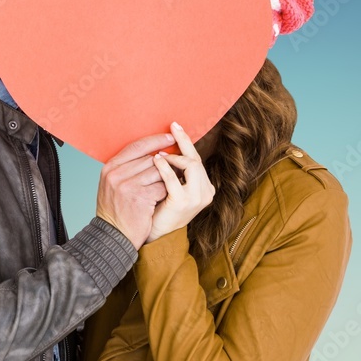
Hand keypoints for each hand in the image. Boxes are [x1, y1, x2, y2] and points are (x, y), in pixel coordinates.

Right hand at [96, 132, 174, 248]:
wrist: (112, 237)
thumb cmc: (115, 211)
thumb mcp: (112, 185)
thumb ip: (127, 168)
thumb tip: (152, 153)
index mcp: (109, 167)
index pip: (136, 146)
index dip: (155, 140)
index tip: (169, 138)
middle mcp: (116, 174)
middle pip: (150, 159)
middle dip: (165, 163)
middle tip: (176, 167)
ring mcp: (127, 186)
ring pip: (158, 172)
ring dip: (167, 179)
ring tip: (171, 185)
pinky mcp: (140, 198)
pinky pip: (162, 187)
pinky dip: (167, 192)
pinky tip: (165, 198)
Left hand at [147, 122, 215, 242]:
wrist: (154, 234)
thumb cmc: (160, 209)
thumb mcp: (172, 187)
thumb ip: (175, 171)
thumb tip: (166, 144)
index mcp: (205, 188)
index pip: (197, 160)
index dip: (187, 143)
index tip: (175, 128)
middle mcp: (206, 192)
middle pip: (197, 159)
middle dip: (184, 141)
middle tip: (173, 126)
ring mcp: (197, 198)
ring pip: (192, 166)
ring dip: (175, 157)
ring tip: (159, 154)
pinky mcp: (183, 202)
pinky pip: (173, 179)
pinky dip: (165, 167)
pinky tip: (155, 160)